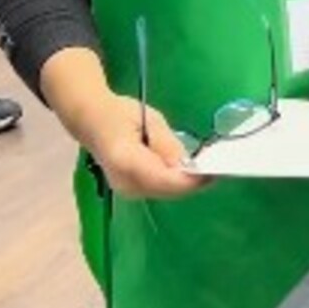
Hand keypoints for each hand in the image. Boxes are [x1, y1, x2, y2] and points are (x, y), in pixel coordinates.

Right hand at [70, 92, 208, 199]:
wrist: (93, 122)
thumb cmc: (120, 114)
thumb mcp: (151, 120)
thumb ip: (167, 144)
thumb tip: (186, 164)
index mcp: (126, 161)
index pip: (164, 179)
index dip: (190, 180)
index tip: (214, 172)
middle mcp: (124, 182)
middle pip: (167, 190)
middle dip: (192, 182)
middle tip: (216, 169)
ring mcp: (125, 190)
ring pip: (165, 193)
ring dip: (185, 183)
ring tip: (204, 168)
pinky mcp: (130, 192)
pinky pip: (159, 190)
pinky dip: (175, 183)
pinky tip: (186, 171)